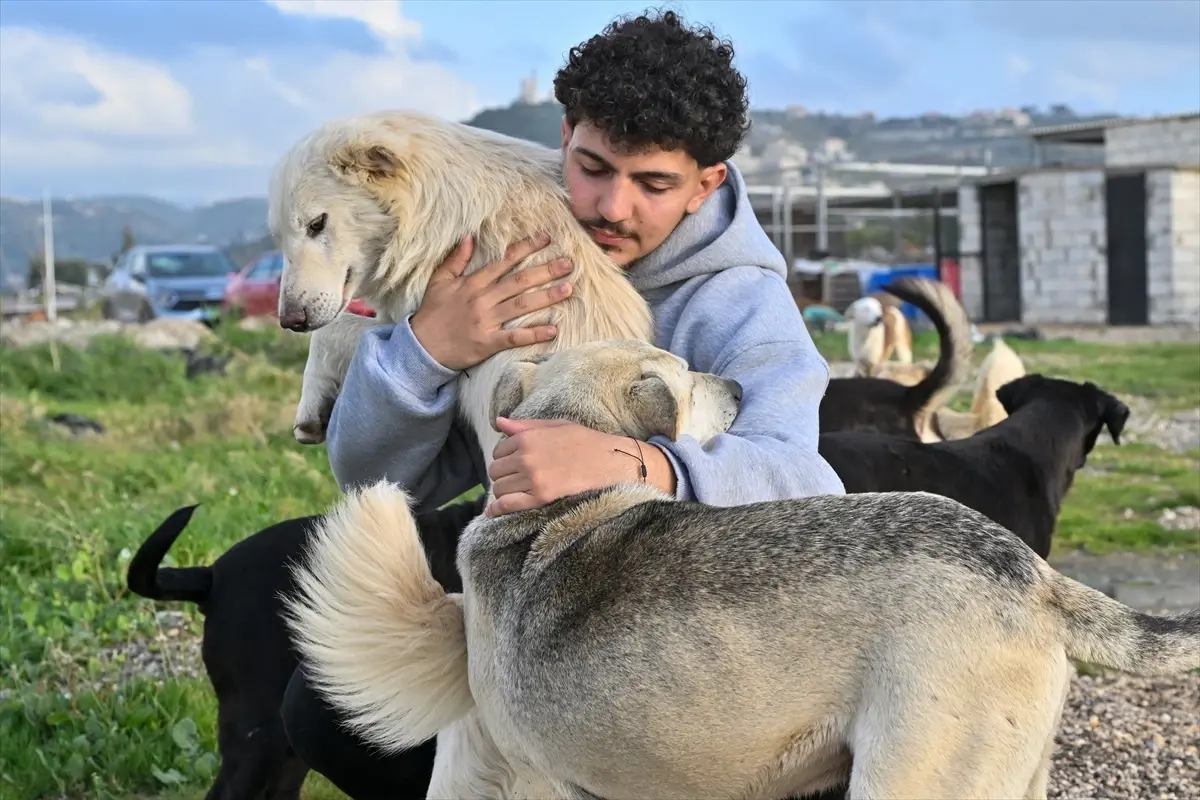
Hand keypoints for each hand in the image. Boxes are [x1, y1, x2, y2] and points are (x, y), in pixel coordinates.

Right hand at [410, 233, 573, 371]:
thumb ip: (456, 259)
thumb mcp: (440, 281)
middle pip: (519, 281)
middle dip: (545, 271)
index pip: (504, 262)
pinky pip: (515, 337)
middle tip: (569, 264)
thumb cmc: (432, 313)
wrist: (421, 346)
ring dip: (546, 297)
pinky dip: (534, 334)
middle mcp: (483, 299)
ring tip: (568, 289)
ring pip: (521, 305)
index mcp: (473, 283)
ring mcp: (486, 321)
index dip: (526, 249)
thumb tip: (469, 237)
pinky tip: (553, 330)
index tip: (546, 240)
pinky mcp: (488, 343)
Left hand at [484, 417, 675, 516]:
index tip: (514, 464)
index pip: (499, 451)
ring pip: (499, 488)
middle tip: (515, 479)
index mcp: (528, 438)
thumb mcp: (556, 426)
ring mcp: (532, 478)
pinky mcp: (540, 497)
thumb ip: (526, 425)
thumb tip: (499, 422)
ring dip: (503, 491)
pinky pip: (507, 505)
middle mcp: (526, 457)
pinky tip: (493, 512)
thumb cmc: (587, 442)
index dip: (505, 458)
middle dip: (503, 475)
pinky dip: (496, 509)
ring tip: (515, 492)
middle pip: (496, 471)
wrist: (611, 462)